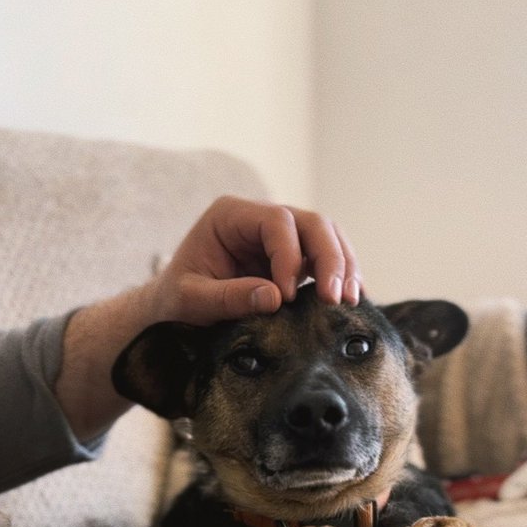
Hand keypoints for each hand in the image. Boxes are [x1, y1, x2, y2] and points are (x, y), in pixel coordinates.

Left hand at [149, 196, 361, 325]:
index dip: (289, 256)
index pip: (275, 222)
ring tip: (349, 301)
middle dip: (329, 259)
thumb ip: (227, 297)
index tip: (286, 297)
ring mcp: (281, 237)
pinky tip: (353, 299)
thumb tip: (274, 298)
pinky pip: (326, 260)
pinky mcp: (293, 259)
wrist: (174, 310)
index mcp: (230, 215)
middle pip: (311, 223)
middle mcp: (260, 219)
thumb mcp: (190, 300)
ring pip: (326, 238)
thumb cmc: (176, 301)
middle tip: (335, 299)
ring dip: (343, 268)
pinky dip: (341, 278)